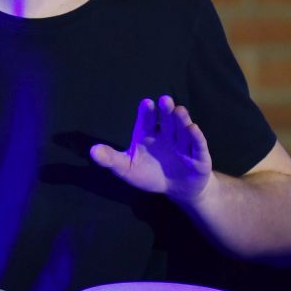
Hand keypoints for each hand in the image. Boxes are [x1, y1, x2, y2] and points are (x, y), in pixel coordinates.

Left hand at [89, 95, 213, 203]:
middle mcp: (167, 134)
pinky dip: (196, 137)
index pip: (147, 120)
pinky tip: (193, 129)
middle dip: (166, 110)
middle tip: (164, 100)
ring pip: (183, 129)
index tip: (146, 104)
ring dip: (182, 119)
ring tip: (179, 110)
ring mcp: (183, 144)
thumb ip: (111, 159)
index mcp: (149, 134)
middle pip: (167, 120)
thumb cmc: (149, 174)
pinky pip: (198, 145)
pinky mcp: (198, 156)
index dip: (147, 112)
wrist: (177, 189)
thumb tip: (92, 151)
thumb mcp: (127, 168)